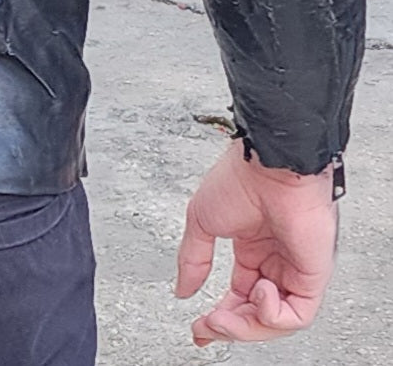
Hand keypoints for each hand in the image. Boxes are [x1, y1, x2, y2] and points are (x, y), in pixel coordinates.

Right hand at [176, 139, 338, 346]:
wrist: (268, 167)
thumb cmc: (239, 179)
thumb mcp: (201, 221)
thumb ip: (193, 259)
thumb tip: (182, 290)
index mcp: (252, 248)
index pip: (239, 295)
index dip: (220, 317)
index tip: (200, 328)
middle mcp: (274, 262)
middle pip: (255, 313)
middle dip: (229, 326)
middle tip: (207, 327)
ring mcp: (294, 270)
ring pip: (275, 320)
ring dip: (246, 325)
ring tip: (224, 316)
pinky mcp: (313, 277)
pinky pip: (298, 315)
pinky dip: (272, 314)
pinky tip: (258, 290)